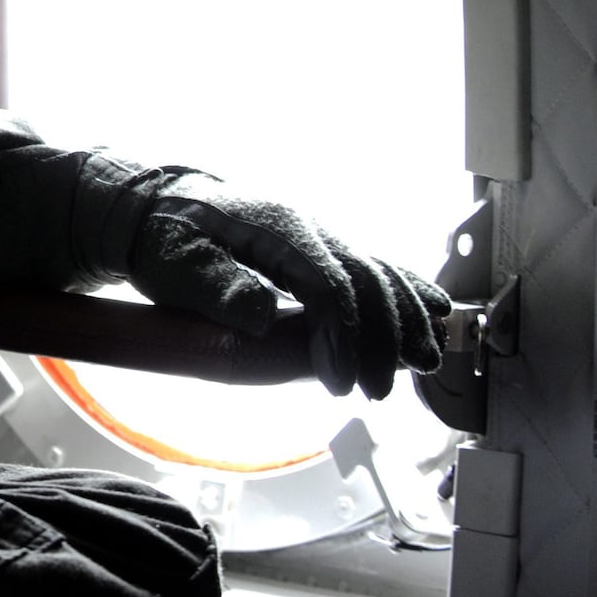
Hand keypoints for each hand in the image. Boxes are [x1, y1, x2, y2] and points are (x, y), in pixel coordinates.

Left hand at [120, 170, 449, 397]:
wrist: (161, 205)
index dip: (342, 336)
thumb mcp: (174, 264)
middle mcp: (306, 228)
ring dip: (407, 317)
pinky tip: (436, 314)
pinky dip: (409, 290)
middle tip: (380, 391)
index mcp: (273, 230)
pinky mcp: (321, 248)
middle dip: (383, 337)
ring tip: (425, 363)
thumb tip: (262, 317)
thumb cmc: (166, 239)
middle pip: (364, 279)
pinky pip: (375, 266)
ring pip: (379, 271)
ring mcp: (318, 236)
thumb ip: (216, 288)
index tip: (341, 385)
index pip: (326, 285)